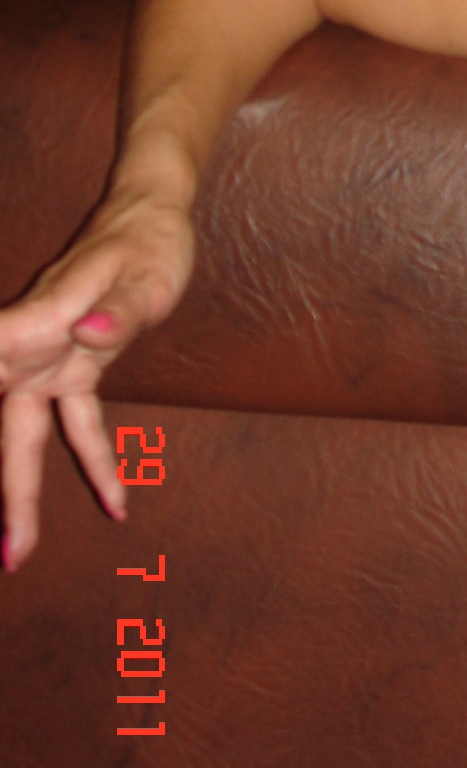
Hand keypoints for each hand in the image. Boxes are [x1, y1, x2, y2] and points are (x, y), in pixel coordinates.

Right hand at [0, 191, 192, 570]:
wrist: (150, 217)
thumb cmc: (145, 241)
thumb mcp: (141, 273)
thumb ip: (117, 308)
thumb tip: (86, 334)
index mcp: (38, 319)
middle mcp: (31, 345)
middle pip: (2, 420)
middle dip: (5, 482)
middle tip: (4, 546)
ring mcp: (49, 359)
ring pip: (22, 435)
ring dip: (20, 491)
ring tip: (18, 550)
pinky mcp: (75, 367)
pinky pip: (76, 424)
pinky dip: (93, 461)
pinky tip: (116, 503)